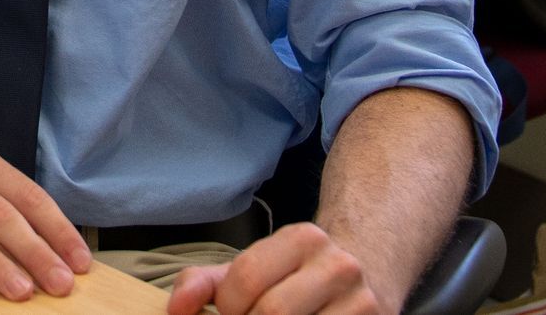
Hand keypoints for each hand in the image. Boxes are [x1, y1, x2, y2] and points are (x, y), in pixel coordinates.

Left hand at [166, 223, 387, 314]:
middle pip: (273, 313)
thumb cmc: (296, 274)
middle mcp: (337, 267)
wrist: (369, 266)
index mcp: (302, 239)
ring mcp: (363, 303)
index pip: (246, 277)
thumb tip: (176, 309)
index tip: (228, 312)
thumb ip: (205, 283)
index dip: (226, 306)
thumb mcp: (254, 265)